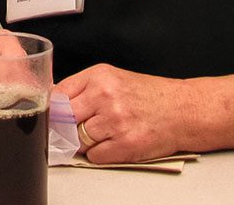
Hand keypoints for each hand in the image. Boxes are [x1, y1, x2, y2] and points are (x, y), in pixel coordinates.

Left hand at [56, 63, 190, 163]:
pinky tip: (112, 143)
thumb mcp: (112, 78)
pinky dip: (99, 154)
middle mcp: (105, 96)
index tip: (53, 116)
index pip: (58, 95)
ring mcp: (115, 121)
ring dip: (84, 142)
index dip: (52, 109)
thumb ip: (82, 87)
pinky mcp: (125, 144)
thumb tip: (51, 99)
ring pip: (77, 140)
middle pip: (63, 119)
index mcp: (99, 77)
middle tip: (72, 130)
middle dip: (65, 128)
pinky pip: (94, 156)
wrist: (182, 109)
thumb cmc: (147, 95)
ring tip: (102, 134)